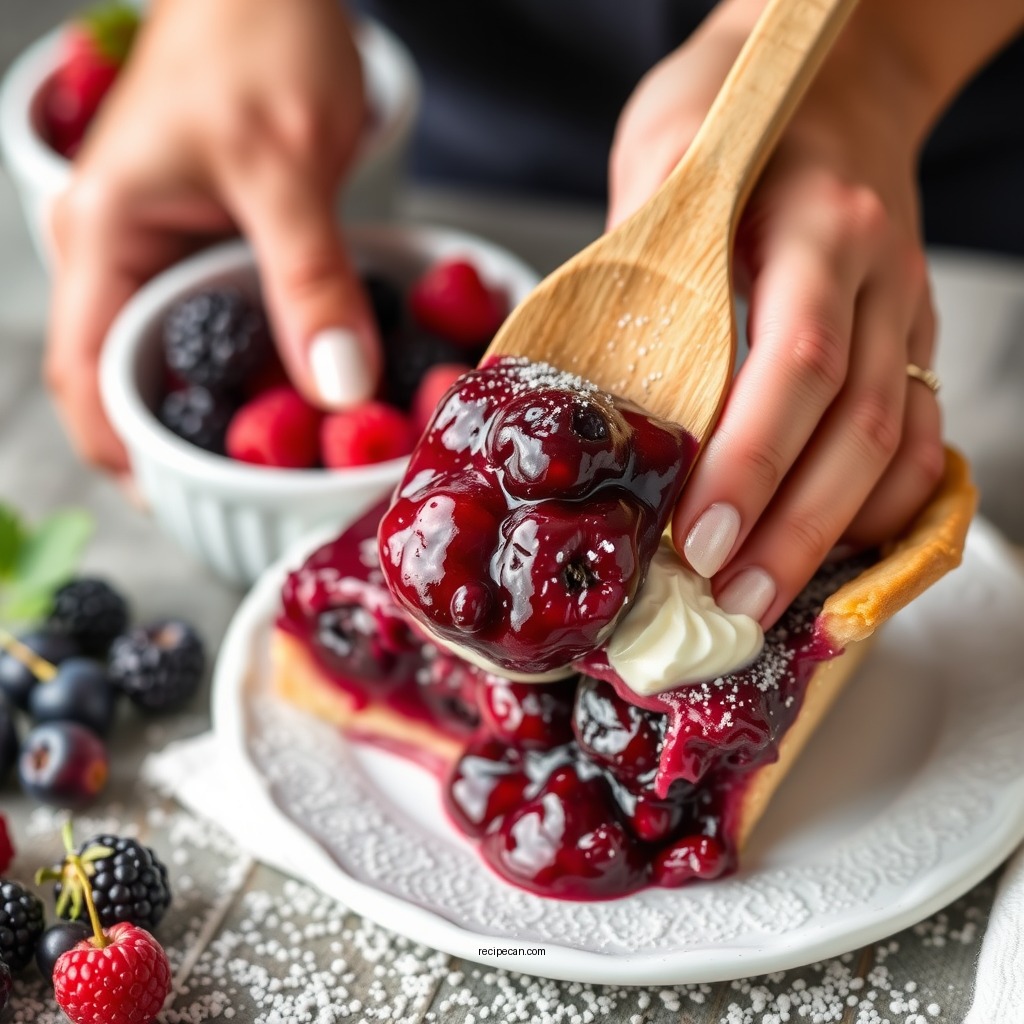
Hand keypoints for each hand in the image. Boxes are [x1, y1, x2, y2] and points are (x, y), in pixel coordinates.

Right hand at [45, 0, 379, 470]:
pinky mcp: (213, 246)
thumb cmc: (256, 35)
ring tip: (301, 454)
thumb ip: (311, 278)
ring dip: (237, 409)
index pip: (85, 380)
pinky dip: (266, 363)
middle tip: (268, 491)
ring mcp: (165, 253)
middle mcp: (122, 257)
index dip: (126, 456)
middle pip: (133, 384)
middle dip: (194, 444)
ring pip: (185, 359)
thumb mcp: (288, 164)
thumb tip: (341, 391)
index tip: (189, 504)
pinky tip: (316, 384)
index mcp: (105, 241)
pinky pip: (229, 325)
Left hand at [608, 4, 944, 626]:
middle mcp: (876, 275)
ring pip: (895, 444)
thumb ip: (636, 269)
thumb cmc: (736, 116)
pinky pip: (918, 436)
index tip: (694, 538)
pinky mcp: (907, 338)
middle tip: (727, 603)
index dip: (750, 461)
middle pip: (856, 426)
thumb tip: (586, 398)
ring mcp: (903, 311)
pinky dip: (879, 505)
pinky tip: (830, 549)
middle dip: (790, 531)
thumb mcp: (663, 162)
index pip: (794, 361)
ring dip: (832, 536)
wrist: (838, 78)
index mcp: (816, 225)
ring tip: (764, 599)